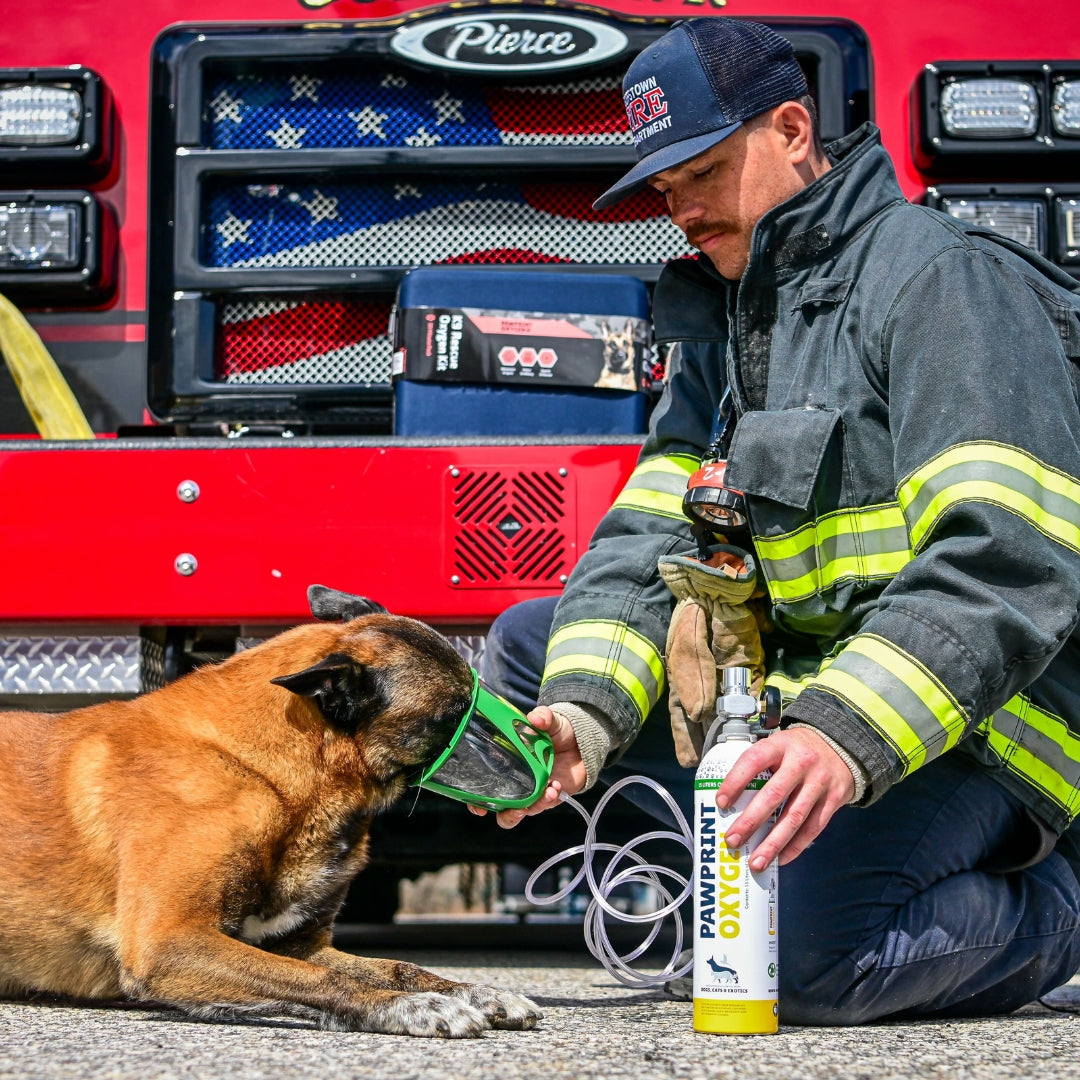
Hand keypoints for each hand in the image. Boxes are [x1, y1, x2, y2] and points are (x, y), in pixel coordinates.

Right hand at [467, 705, 585, 828]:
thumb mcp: (549, 721)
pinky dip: (550, 799)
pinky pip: (546, 805)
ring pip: (526, 812)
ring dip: (534, 806)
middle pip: (503, 809)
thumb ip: (542, 717)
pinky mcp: (551, 796)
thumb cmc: (557, 731)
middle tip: (516, 810)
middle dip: (507, 815)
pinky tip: (556, 786)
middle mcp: (517, 782)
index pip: (485, 785)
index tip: (478, 806)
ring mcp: (534, 791)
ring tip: (546, 792)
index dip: (477, 800)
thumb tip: (535, 718)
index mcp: (507, 764)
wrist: (581, 741)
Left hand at [716, 727, 854, 870]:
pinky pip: (813, 828)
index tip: (720, 802)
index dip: (735, 781)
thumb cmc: (797, 750)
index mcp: (780, 746)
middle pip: (774, 795)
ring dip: (773, 843)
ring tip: (756, 862)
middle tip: (733, 841)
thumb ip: (759, 765)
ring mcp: (819, 783)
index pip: (753, 761)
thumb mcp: (778, 745)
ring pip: (794, 818)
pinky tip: (780, 859)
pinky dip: (795, 846)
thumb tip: (729, 799)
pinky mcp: (833, 800)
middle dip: (751, 821)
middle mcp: (801, 763)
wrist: (842, 747)